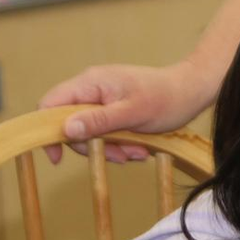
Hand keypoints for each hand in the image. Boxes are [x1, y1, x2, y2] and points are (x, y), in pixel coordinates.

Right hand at [37, 61, 213, 163]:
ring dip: (111, 148)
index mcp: (90, 83)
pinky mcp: (113, 109)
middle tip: (121, 155)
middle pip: (70, 124)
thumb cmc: (166, 99)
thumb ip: (99, 121)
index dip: (47, 130)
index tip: (57, 156)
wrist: (192, 91)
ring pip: (90, 132)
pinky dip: (119, 144)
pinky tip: (140, 148)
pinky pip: (105, 132)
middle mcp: (92, 88)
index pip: (50, 104)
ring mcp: (102, 98)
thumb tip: (66, 129)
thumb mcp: (133, 114)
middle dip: (94, 145)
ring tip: (138, 152)